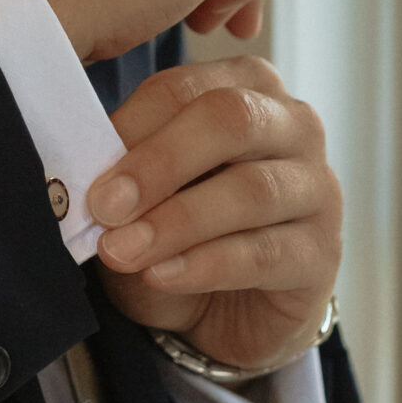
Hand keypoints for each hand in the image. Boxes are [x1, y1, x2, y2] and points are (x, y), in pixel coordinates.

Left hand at [89, 57, 342, 372]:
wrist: (223, 315)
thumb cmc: (180, 233)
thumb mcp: (143, 194)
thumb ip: (122, 172)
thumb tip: (78, 173)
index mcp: (247, 87)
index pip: (187, 88)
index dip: (132, 124)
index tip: (81, 163)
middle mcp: (294, 125)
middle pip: (232, 120)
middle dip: (160, 163)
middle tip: (105, 205)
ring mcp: (318, 188)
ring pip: (252, 190)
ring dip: (177, 222)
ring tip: (122, 250)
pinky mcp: (323, 253)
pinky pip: (265, 253)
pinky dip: (205, 265)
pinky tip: (162, 275)